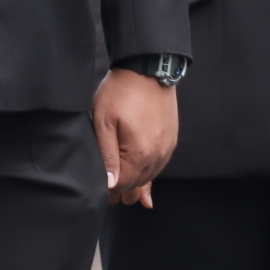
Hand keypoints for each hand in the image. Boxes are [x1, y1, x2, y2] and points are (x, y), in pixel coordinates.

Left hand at [95, 67, 177, 206]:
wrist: (148, 69)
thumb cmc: (121, 93)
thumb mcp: (104, 122)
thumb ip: (107, 156)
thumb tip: (110, 185)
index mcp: (140, 155)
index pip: (123, 186)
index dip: (110, 192)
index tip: (98, 193)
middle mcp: (157, 156)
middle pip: (137, 185)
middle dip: (123, 192)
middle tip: (109, 199)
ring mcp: (166, 148)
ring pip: (149, 177)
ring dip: (136, 186)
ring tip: (124, 198)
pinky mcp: (170, 140)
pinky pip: (159, 166)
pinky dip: (150, 176)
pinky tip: (147, 189)